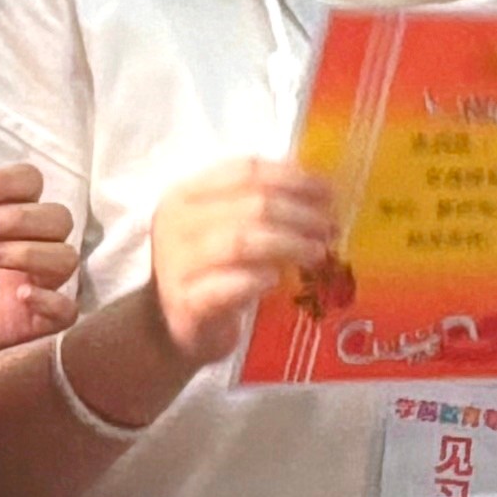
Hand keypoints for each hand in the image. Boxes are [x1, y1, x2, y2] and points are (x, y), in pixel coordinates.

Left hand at [0, 161, 77, 350]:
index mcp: (10, 215)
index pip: (31, 182)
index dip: (8, 181)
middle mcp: (35, 244)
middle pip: (57, 217)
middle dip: (17, 216)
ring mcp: (44, 283)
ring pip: (65, 257)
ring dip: (26, 251)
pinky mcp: (45, 322)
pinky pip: (68, 309)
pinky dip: (49, 299)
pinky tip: (21, 295)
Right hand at [142, 159, 340, 368]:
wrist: (167, 325)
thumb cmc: (207, 270)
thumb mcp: (223, 226)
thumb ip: (255, 203)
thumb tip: (318, 186)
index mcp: (186, 194)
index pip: (244, 171)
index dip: (293, 178)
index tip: (327, 192)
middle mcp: (177, 223)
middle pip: (251, 205)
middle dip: (301, 215)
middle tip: (330, 228)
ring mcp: (177, 263)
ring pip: (242, 242)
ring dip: (289, 245)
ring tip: (318, 253)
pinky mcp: (186, 303)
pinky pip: (228, 286)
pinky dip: (257, 280)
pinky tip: (276, 282)